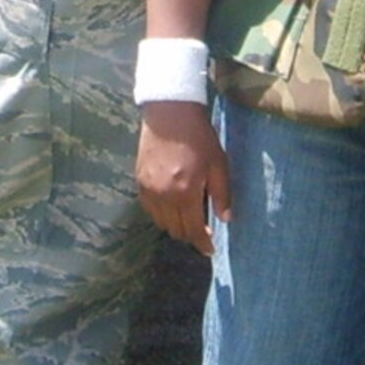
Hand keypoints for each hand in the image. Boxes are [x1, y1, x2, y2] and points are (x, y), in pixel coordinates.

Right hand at [137, 102, 229, 254]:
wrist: (170, 114)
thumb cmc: (200, 138)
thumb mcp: (218, 164)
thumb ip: (222, 194)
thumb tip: (225, 220)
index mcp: (186, 193)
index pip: (193, 230)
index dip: (203, 243)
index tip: (210, 250)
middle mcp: (164, 196)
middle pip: (176, 231)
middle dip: (190, 234)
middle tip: (202, 229)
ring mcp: (149, 190)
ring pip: (161, 223)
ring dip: (175, 225)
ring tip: (188, 216)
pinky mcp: (139, 182)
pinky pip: (150, 209)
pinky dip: (162, 214)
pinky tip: (172, 205)